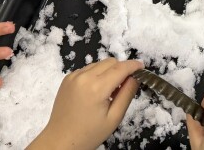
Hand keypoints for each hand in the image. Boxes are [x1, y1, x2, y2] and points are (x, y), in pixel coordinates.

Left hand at [28, 59, 142, 148]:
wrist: (60, 141)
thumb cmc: (89, 133)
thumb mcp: (114, 118)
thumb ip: (127, 94)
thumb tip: (135, 77)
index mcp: (97, 87)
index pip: (120, 68)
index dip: (133, 65)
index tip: (142, 67)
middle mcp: (84, 76)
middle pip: (110, 62)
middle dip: (121, 69)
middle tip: (123, 87)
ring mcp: (74, 76)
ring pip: (99, 64)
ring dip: (108, 71)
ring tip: (107, 92)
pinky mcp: (67, 78)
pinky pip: (87, 69)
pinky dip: (95, 74)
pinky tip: (94, 92)